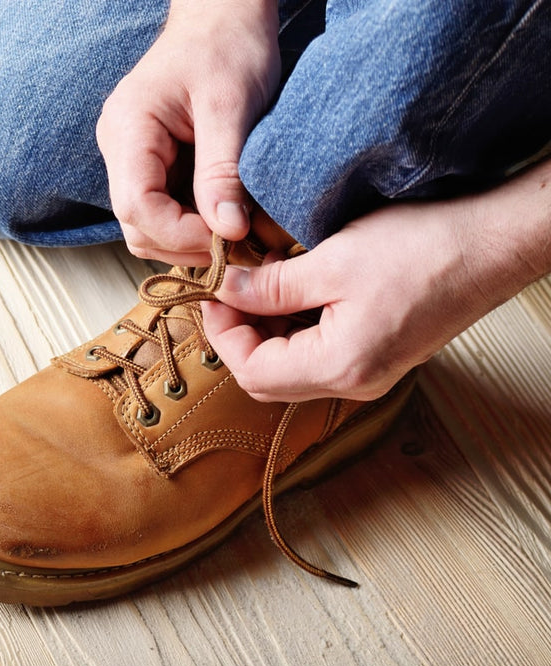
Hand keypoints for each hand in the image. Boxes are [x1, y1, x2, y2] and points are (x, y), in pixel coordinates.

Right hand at [96, 0, 279, 265]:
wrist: (222, 15)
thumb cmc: (227, 46)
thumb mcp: (232, 106)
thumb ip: (223, 171)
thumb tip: (227, 232)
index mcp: (128, 130)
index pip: (137, 206)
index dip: (181, 233)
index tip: (229, 237)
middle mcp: (119, 149)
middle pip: (137, 225)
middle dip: (186, 243)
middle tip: (240, 243)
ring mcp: (130, 159)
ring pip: (147, 226)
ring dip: (189, 240)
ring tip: (235, 231)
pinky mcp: (149, 165)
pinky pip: (161, 210)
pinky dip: (192, 224)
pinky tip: (225, 215)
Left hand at [202, 161, 550, 401]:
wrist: (493, 242)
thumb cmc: (423, 247)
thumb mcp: (332, 262)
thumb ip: (269, 287)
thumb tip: (223, 292)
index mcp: (340, 367)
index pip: (252, 372)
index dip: (222, 332)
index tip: (212, 292)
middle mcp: (354, 382)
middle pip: (268, 378)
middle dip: (239, 334)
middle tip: (229, 287)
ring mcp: (369, 373)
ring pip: (291, 367)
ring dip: (265, 330)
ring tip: (257, 282)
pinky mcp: (378, 355)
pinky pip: (318, 355)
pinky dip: (293, 328)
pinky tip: (291, 289)